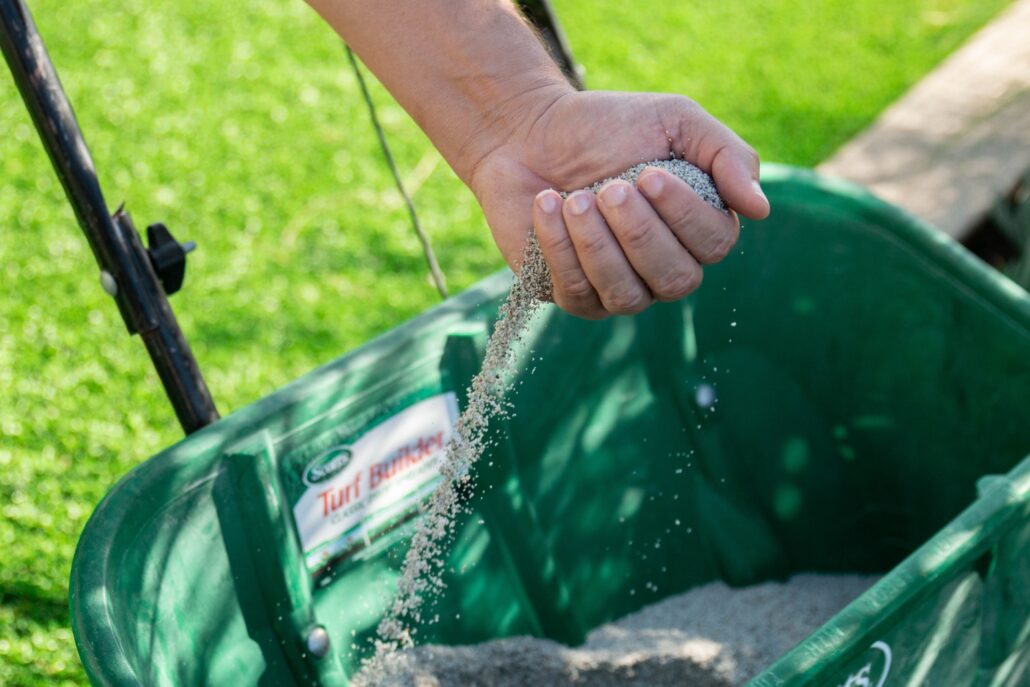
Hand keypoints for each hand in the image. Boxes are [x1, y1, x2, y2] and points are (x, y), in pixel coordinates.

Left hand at [467, 90, 769, 318]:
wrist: (530, 132)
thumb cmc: (607, 127)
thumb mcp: (674, 121)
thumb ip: (725, 155)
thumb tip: (760, 209)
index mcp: (696, 228)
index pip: (714, 244)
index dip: (684, 214)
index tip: (649, 173)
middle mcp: (663, 268)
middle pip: (677, 279)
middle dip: (640, 233)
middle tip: (611, 188)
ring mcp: (618, 289)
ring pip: (627, 296)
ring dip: (599, 244)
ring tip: (575, 197)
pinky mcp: (572, 295)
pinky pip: (577, 294)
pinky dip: (561, 248)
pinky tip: (547, 204)